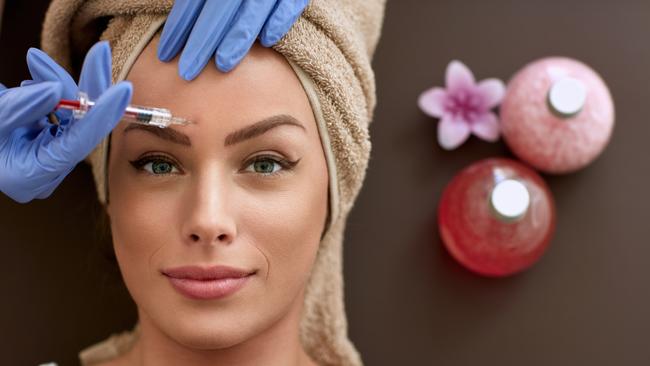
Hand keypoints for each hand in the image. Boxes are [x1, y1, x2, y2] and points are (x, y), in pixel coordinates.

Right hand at [0, 41, 131, 202]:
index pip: (78, 145)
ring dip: (61, 84)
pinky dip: (53, 92)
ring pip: (74, 115)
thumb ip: (21, 107)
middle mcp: (48, 172)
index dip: (101, 116)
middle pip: (83, 126)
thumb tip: (54, 89)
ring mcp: (50, 157)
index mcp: (32, 177)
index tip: (122, 90)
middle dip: (90, 87)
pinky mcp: (50, 142)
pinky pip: (63, 113)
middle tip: (100, 52)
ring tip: (35, 61)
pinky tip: (37, 74)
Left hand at [157, 0, 308, 79]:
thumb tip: (179, 21)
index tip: (165, 54)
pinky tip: (267, 42)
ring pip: (251, 12)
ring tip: (222, 65)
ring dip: (236, 39)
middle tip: (186, 72)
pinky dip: (278, 21)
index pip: (192, 2)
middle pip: (218, 10)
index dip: (178, 27)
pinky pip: (288, 5)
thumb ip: (199, 1)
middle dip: (201, 42)